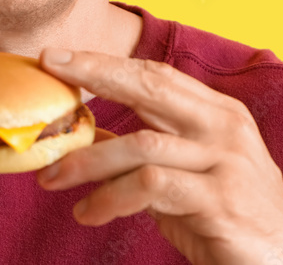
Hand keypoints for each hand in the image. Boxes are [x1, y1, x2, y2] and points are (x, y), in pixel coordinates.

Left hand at [35, 49, 282, 264]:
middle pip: (150, 86)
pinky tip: (90, 213)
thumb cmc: (234, 225)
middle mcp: (226, 127)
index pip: (156, 75)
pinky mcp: (222, 200)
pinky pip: (151, 187)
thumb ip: (152, 154)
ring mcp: (227, 162)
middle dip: (94, 74)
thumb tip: (92, 138)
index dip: (105, 63)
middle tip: (48, 72)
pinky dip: (111, 197)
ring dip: (87, 162)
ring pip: (140, 144)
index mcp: (220, 114)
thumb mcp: (190, 179)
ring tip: (52, 180)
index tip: (58, 57)